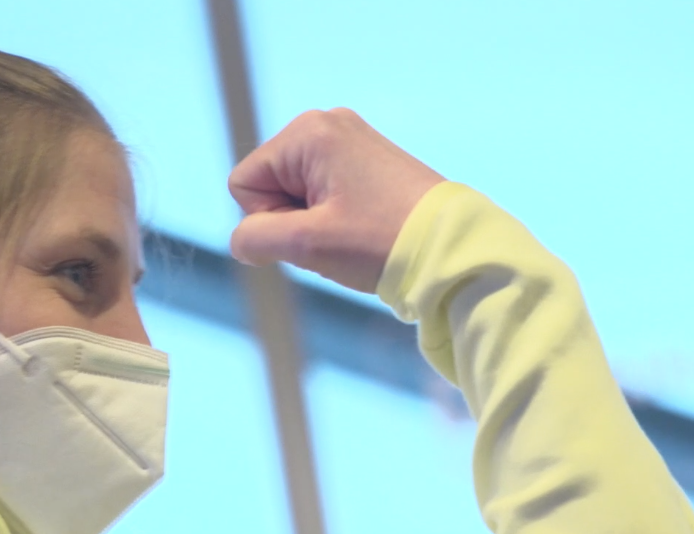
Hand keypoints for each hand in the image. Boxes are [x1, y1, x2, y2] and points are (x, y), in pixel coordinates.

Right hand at [228, 108, 444, 293]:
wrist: (450, 247)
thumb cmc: (381, 241)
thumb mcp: (306, 244)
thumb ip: (255, 238)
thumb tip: (243, 241)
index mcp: (308, 133)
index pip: (244, 183)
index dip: (267, 219)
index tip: (312, 230)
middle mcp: (327, 125)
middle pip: (269, 184)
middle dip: (290, 220)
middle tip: (334, 235)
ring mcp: (350, 141)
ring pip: (294, 193)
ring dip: (311, 223)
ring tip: (351, 233)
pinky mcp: (367, 161)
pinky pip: (321, 193)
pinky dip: (331, 218)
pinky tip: (360, 229)